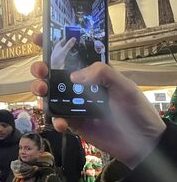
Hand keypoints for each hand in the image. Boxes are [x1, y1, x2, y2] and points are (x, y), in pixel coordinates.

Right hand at [30, 35, 165, 168]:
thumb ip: (103, 73)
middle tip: (41, 71)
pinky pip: (57, 119)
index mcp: (93, 73)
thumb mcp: (124, 86)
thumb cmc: (136, 110)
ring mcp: (74, 104)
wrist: (143, 143)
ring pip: (49, 94)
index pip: (71, 55)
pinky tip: (61, 123)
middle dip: (40, 68)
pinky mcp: (73, 122)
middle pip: (52, 73)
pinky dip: (55, 120)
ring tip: (42, 92)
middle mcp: (80, 86)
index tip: (38, 39)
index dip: (53, 46)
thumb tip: (73, 75)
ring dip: (40, 90)